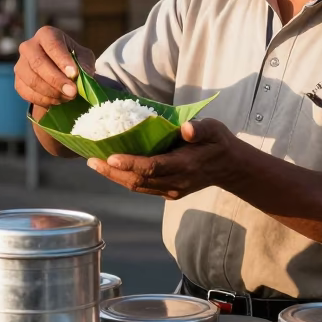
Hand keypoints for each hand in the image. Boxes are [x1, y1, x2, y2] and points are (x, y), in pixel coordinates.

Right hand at [14, 26, 94, 108]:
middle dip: (56, 80)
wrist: (59, 71)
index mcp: (46, 34)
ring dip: (52, 93)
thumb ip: (84, 64)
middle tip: (73, 92)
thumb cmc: (72, 60)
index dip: (62, 60)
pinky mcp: (18, 82)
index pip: (52, 45)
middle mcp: (29, 46)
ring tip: (68, 97)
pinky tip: (57, 101)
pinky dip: (44, 100)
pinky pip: (27, 93)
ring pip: (32, 80)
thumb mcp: (83, 57)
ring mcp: (20, 64)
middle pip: (38, 63)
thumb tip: (82, 75)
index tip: (74, 74)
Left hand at [87, 119, 238, 197]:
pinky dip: (125, 179)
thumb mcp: (214, 129)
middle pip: (138, 181)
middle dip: (112, 172)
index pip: (152, 167)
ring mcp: (172, 190)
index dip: (129, 164)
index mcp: (185, 165)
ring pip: (138, 186)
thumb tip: (186, 129)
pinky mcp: (169, 193)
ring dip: (114, 177)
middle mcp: (176, 182)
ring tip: (95, 163)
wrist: (230, 167)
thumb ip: (200, 128)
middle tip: (92, 160)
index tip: (109, 157)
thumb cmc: (218, 143)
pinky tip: (112, 169)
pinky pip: (143, 187)